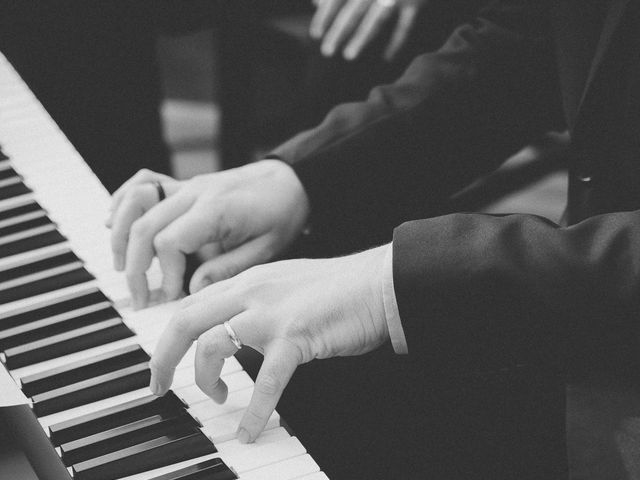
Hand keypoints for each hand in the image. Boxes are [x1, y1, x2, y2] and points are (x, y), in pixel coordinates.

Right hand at [107, 160, 309, 308]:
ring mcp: (187, 185)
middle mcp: (194, 193)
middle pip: (144, 226)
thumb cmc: (282, 213)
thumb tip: (193, 290)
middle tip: (141, 299)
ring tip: (123, 268)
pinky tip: (118, 226)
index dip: (166, 274)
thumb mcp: (267, 249)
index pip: (169, 242)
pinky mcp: (184, 184)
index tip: (174, 296)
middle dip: (135, 267)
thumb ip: (229, 269)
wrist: (291, 181)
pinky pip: (143, 184)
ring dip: (121, 235)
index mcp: (215, 210)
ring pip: (135, 202)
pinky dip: (124, 203)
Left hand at [149, 244, 389, 442]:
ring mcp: (272, 313)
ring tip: (218, 397)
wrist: (377, 282)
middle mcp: (252, 291)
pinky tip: (249, 432)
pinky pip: (265, 382)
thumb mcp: (285, 283)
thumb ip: (257, 299)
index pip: (193, 303)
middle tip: (158, 387)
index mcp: (249, 280)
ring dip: (204, 379)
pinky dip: (254, 412)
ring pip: (212, 345)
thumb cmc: (339, 288)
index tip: (166, 360)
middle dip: (163, 357)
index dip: (172, 334)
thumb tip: (236, 325)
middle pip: (186, 320)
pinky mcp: (296, 336)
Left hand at [309, 0, 427, 60]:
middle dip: (338, 32)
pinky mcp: (416, 2)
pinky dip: (396, 43)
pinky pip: (405, 26)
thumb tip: (316, 3)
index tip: (315, 35)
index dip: (324, 15)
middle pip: (353, 10)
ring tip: (348, 56)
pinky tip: (386, 58)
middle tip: (326, 52)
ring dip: (362, 38)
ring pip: (377, 19)